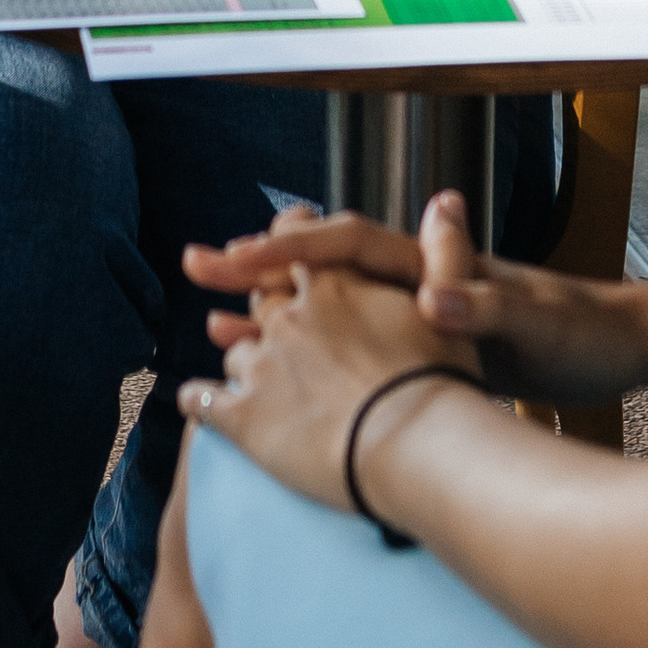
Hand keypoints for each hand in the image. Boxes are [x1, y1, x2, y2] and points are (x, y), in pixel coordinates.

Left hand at [178, 248, 481, 510]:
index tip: (269, 241)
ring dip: (237, 355)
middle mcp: (290, 319)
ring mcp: (262, 366)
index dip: (282, 246)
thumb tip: (448, 200)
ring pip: (236, 353)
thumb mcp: (455, 304)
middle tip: (232, 293)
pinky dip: (197, 398)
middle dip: (254, 301)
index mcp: (334, 287)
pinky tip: (193, 401)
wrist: (417, 447)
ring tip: (236, 362)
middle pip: (264, 305)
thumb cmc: (442, 381)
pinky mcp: (245, 418)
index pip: (298, 253)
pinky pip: (205, 402)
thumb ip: (446, 253)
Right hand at [187, 194, 647, 409]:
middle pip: (321, 264)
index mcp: (434, 264)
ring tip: (215, 321)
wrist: (620, 350)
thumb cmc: (582, 330)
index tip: (237, 254)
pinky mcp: (424, 351)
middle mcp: (415, 280)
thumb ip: (483, 306)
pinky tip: (288, 370)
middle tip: (196, 268)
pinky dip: (313, 348)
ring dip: (275, 308)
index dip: (291, 247)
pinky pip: (350, 341)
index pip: (347, 241)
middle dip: (259, 266)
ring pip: (327, 303)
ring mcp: (415, 314)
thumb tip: (437, 298)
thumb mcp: (535, 322)